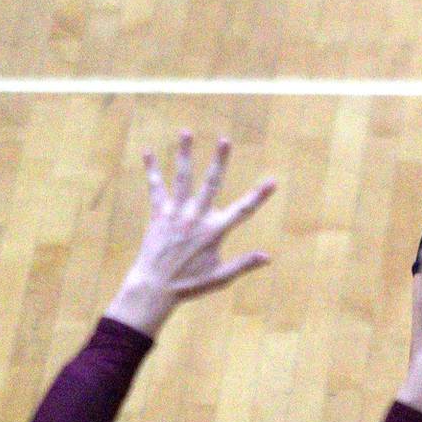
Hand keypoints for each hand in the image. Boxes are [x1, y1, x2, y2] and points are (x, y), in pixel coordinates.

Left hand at [105, 131, 275, 336]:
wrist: (151, 289)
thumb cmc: (188, 285)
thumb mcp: (220, 278)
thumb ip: (243, 264)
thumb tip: (269, 257)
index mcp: (214, 232)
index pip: (242, 210)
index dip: (259, 196)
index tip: (273, 181)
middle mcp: (196, 218)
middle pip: (211, 183)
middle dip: (220, 161)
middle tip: (225, 140)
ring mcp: (176, 214)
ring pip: (182, 178)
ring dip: (185, 154)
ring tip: (186, 132)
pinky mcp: (158, 215)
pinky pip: (155, 188)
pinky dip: (152, 170)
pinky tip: (148, 152)